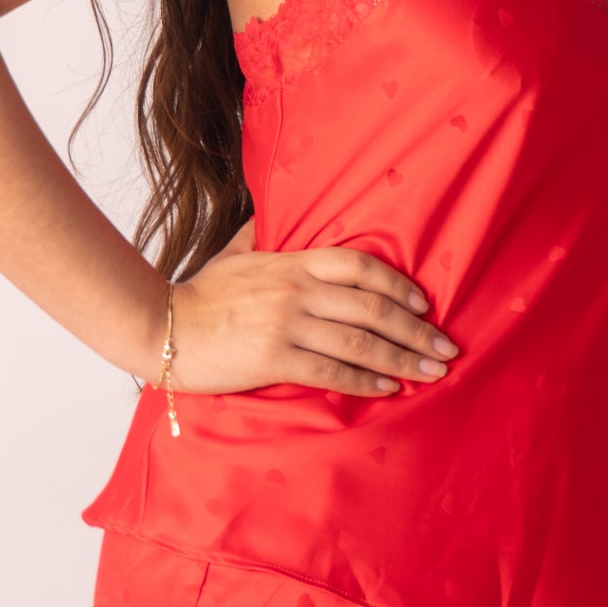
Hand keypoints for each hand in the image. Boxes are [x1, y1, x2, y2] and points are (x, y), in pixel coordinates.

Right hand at [163, 218, 459, 400]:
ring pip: (359, 341)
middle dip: (416, 330)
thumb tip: (277, 218)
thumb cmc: (201, 294)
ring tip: (431, 372)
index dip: (397, 284)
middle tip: (446, 347)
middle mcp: (296, 290)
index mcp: (291, 262)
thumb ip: (263, 236)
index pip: (359, 265)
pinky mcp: (273, 358)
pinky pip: (331, 370)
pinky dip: (365, 380)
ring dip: (402, 358)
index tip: (425, 303)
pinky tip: (388, 388)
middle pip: (371, 307)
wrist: (161, 327)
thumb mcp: (236, 253)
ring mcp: (286, 324)